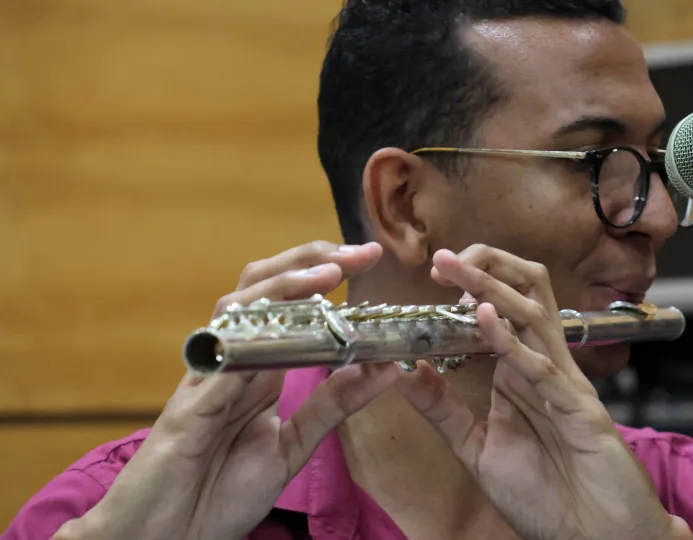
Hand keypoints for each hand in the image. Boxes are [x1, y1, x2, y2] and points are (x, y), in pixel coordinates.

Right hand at [56, 242, 397, 539]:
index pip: (286, 301)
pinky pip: (219, 371)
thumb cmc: (219, 492)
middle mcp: (229, 362)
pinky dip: (251, 351)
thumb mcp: (292, 447)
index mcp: (256, 367)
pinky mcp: (186, 414)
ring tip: (326, 276)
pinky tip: (281, 337)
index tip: (368, 259)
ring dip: (282, 289)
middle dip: (307, 261)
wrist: (165, 538)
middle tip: (357, 254)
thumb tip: (383, 368)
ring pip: (235, 313)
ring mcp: (205, 382)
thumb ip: (332, 408)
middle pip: (259, 288)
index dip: (323, 273)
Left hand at [394, 245, 692, 539]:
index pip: (501, 309)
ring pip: (534, 316)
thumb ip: (443, 411)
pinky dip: (512, 341)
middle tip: (443, 257)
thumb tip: (405, 373)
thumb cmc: (547, 497)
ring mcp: (564, 385)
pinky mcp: (580, 410)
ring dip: (493, 288)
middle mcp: (543, 368)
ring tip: (456, 268)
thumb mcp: (477, 450)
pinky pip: (543, 366)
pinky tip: (484, 319)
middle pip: (523, 296)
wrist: (597, 538)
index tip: (434, 274)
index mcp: (520, 373)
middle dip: (486, 268)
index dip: (471, 283)